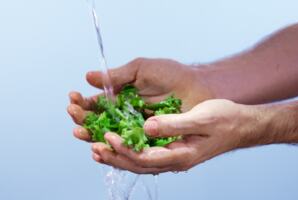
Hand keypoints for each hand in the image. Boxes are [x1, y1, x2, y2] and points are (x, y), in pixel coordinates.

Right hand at [67, 58, 213, 141]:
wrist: (198, 89)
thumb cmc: (172, 75)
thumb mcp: (141, 69)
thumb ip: (117, 76)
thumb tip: (88, 77)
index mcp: (121, 97)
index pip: (96, 103)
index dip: (83, 101)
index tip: (73, 97)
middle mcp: (124, 115)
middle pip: (97, 121)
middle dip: (82, 118)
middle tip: (73, 113)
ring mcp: (135, 129)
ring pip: (108, 135)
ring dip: (91, 134)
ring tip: (80, 131)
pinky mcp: (147, 141)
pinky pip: (127, 147)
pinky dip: (113, 148)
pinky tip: (101, 146)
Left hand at [91, 99, 265, 173]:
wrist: (240, 125)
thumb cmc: (225, 121)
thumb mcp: (201, 119)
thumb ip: (174, 124)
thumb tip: (147, 127)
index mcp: (180, 155)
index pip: (146, 158)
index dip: (125, 149)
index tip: (108, 137)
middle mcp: (174, 160)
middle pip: (138, 165)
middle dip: (115, 157)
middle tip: (94, 148)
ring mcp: (173, 156)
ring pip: (140, 162)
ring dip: (118, 156)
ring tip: (98, 149)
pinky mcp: (172, 149)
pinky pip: (146, 153)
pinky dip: (130, 150)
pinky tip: (119, 145)